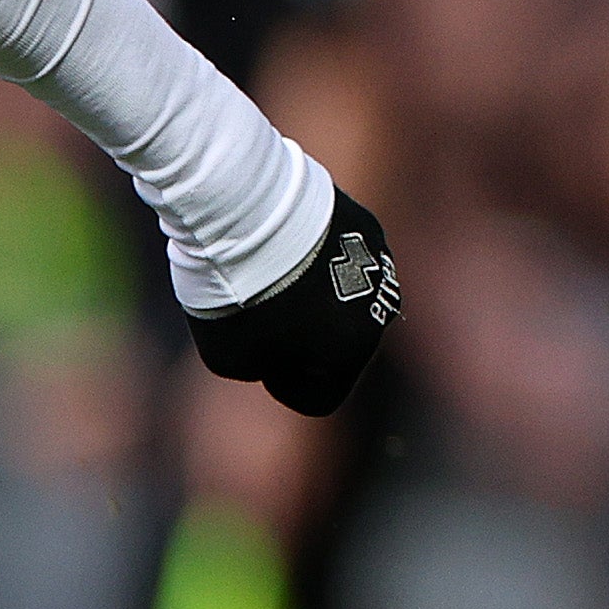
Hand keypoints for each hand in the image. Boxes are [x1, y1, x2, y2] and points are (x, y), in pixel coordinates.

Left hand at [188, 185, 396, 417]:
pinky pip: (343, 258)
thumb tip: (281, 351)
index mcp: (351, 354)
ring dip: (313, 297)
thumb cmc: (236, 293)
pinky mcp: (367, 226)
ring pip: (344, 300)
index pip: (319, 398)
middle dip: (301, 341)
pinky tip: (283, 244)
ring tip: (269, 275)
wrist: (248, 211)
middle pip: (336, 348)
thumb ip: (262, 369)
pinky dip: (317, 258)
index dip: (281, 385)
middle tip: (260, 312)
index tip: (259, 356)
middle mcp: (378, 313)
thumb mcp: (230, 357)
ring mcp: (379, 266)